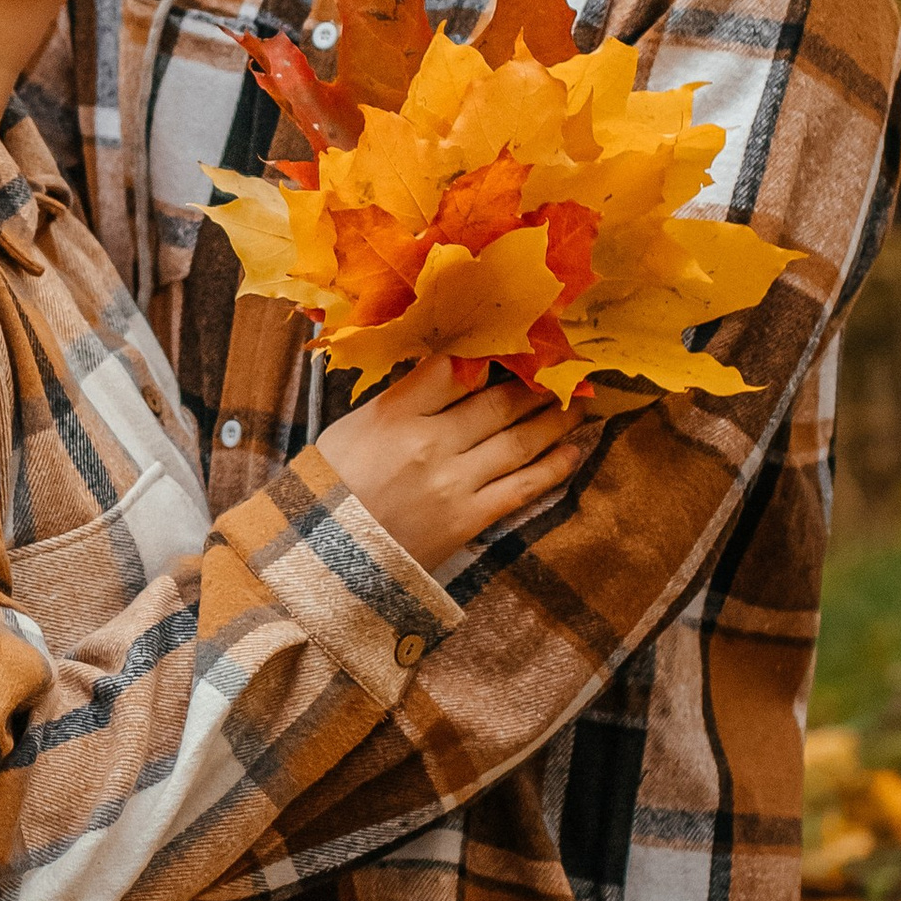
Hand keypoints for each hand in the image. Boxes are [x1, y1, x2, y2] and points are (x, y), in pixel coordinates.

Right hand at [314, 351, 595, 578]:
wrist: (323, 557)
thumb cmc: (333, 486)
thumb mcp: (355, 426)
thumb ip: (403, 398)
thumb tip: (453, 369)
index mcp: (394, 413)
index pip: (454, 368)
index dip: (490, 352)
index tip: (517, 342)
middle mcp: (430, 443)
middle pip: (496, 402)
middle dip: (534, 384)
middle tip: (561, 370)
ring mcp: (453, 483)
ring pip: (518, 441)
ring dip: (554, 420)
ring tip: (577, 404)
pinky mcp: (468, 519)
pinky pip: (522, 488)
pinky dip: (553, 468)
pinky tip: (573, 451)